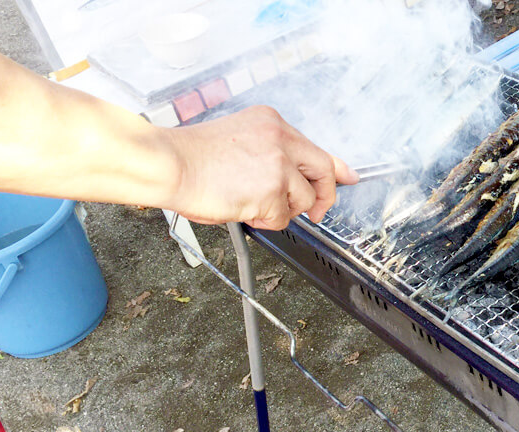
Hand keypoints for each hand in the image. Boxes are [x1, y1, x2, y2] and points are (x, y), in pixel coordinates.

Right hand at [162, 106, 358, 229]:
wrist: (169, 163)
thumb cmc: (192, 157)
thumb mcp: (241, 142)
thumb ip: (274, 154)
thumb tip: (297, 178)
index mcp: (271, 123)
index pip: (316, 147)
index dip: (336, 168)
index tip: (348, 176)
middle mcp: (280, 138)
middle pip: (323, 171)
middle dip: (323, 196)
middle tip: (316, 211)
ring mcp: (279, 164)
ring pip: (302, 199)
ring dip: (281, 209)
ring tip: (250, 201)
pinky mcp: (272, 190)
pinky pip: (282, 217)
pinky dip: (266, 220)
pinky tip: (243, 208)